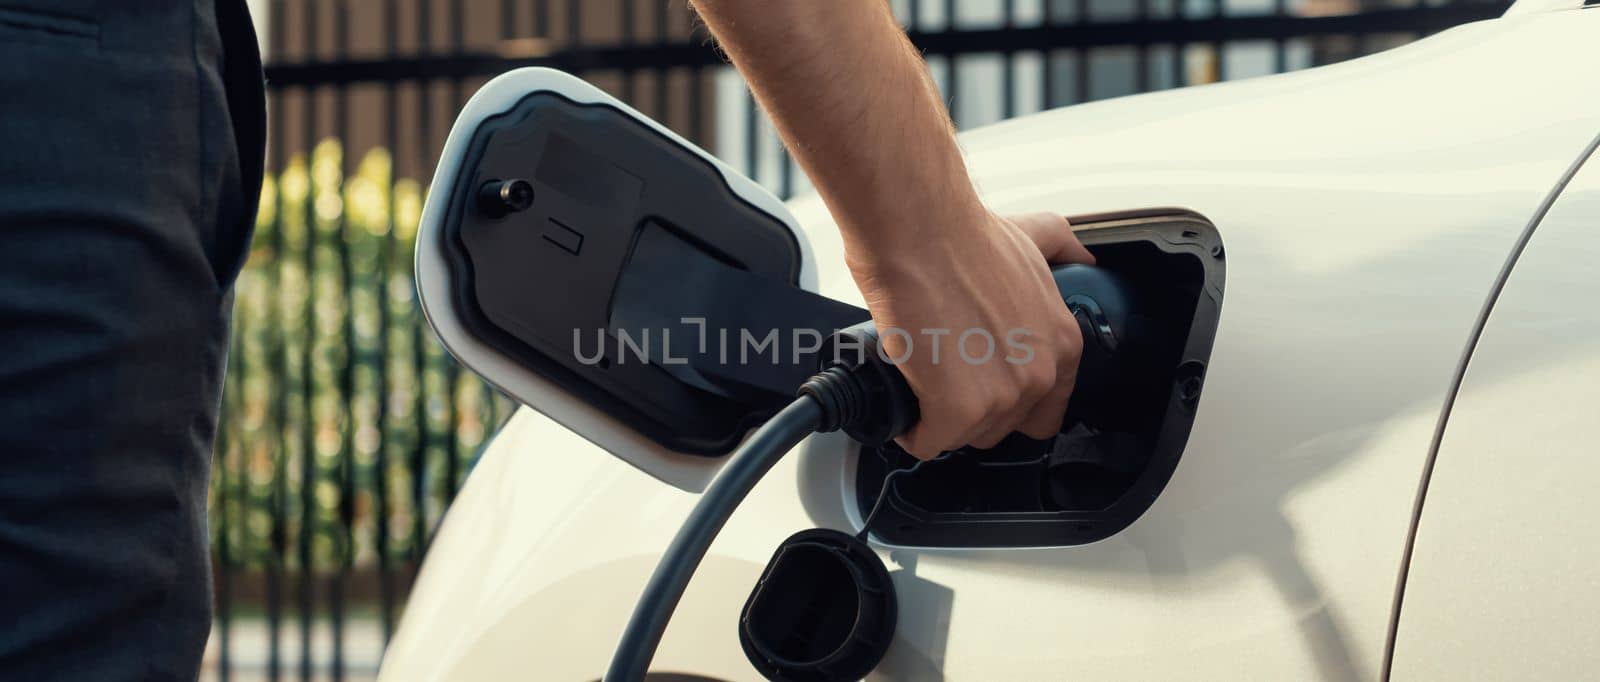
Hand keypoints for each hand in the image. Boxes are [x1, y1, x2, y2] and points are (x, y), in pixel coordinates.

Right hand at [846, 211, 1095, 458]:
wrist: (919, 233)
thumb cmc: (963, 235)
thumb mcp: (1035, 236)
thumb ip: (1064, 250)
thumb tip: (1081, 258)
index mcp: (1062, 343)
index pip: (1047, 409)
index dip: (1008, 401)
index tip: (982, 386)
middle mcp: (1039, 375)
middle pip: (1000, 426)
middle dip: (969, 408)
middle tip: (943, 373)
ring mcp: (1000, 398)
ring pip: (962, 435)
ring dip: (938, 416)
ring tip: (920, 379)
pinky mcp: (956, 411)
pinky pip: (926, 442)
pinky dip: (909, 428)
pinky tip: (902, 401)